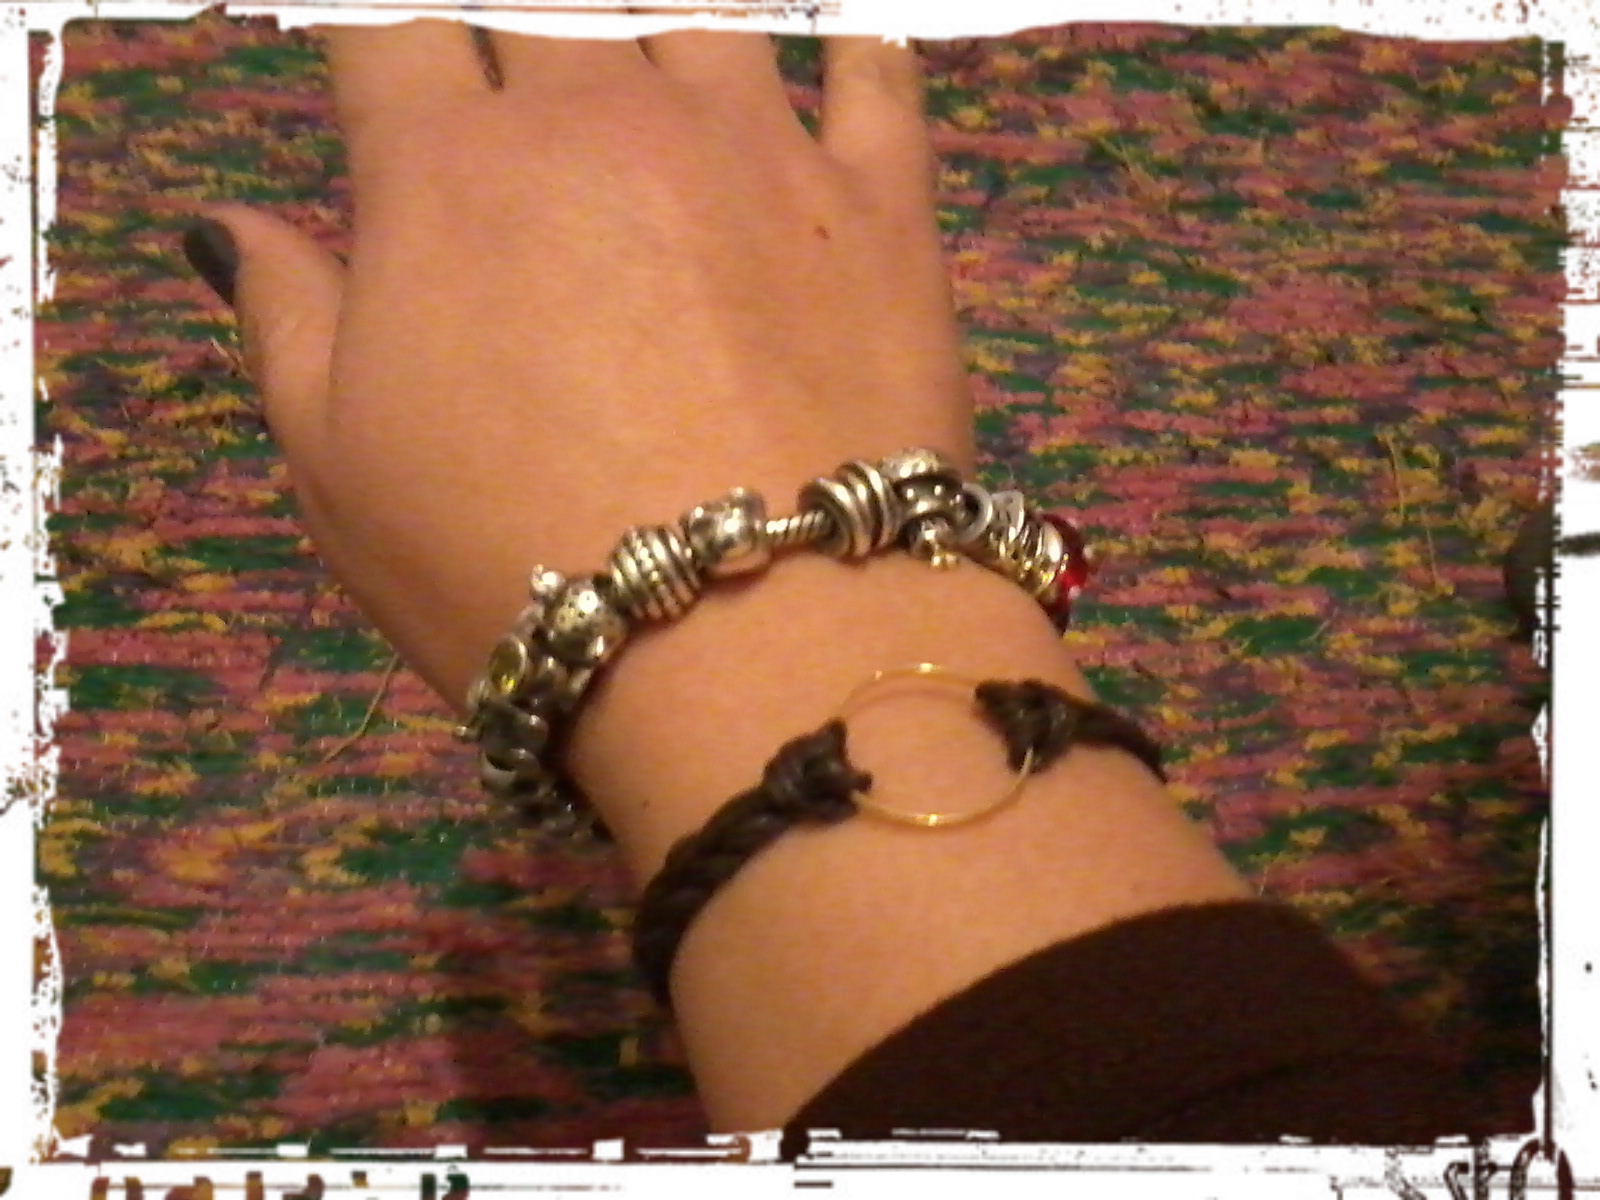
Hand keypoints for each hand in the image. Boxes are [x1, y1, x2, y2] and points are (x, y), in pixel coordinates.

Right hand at [198, 22, 972, 710]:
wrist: (750, 635)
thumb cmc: (508, 563)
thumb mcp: (339, 468)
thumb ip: (287, 317)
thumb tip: (228, 219)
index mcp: (450, 172)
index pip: (388, 25)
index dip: (376, 25)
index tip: (389, 58)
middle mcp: (602, 118)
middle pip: (545, 1)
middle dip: (517, 26)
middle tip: (524, 81)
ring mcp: (756, 147)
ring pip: (698, 11)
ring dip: (655, 24)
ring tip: (643, 60)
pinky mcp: (882, 203)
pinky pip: (876, 72)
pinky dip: (855, 42)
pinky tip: (840, 38)